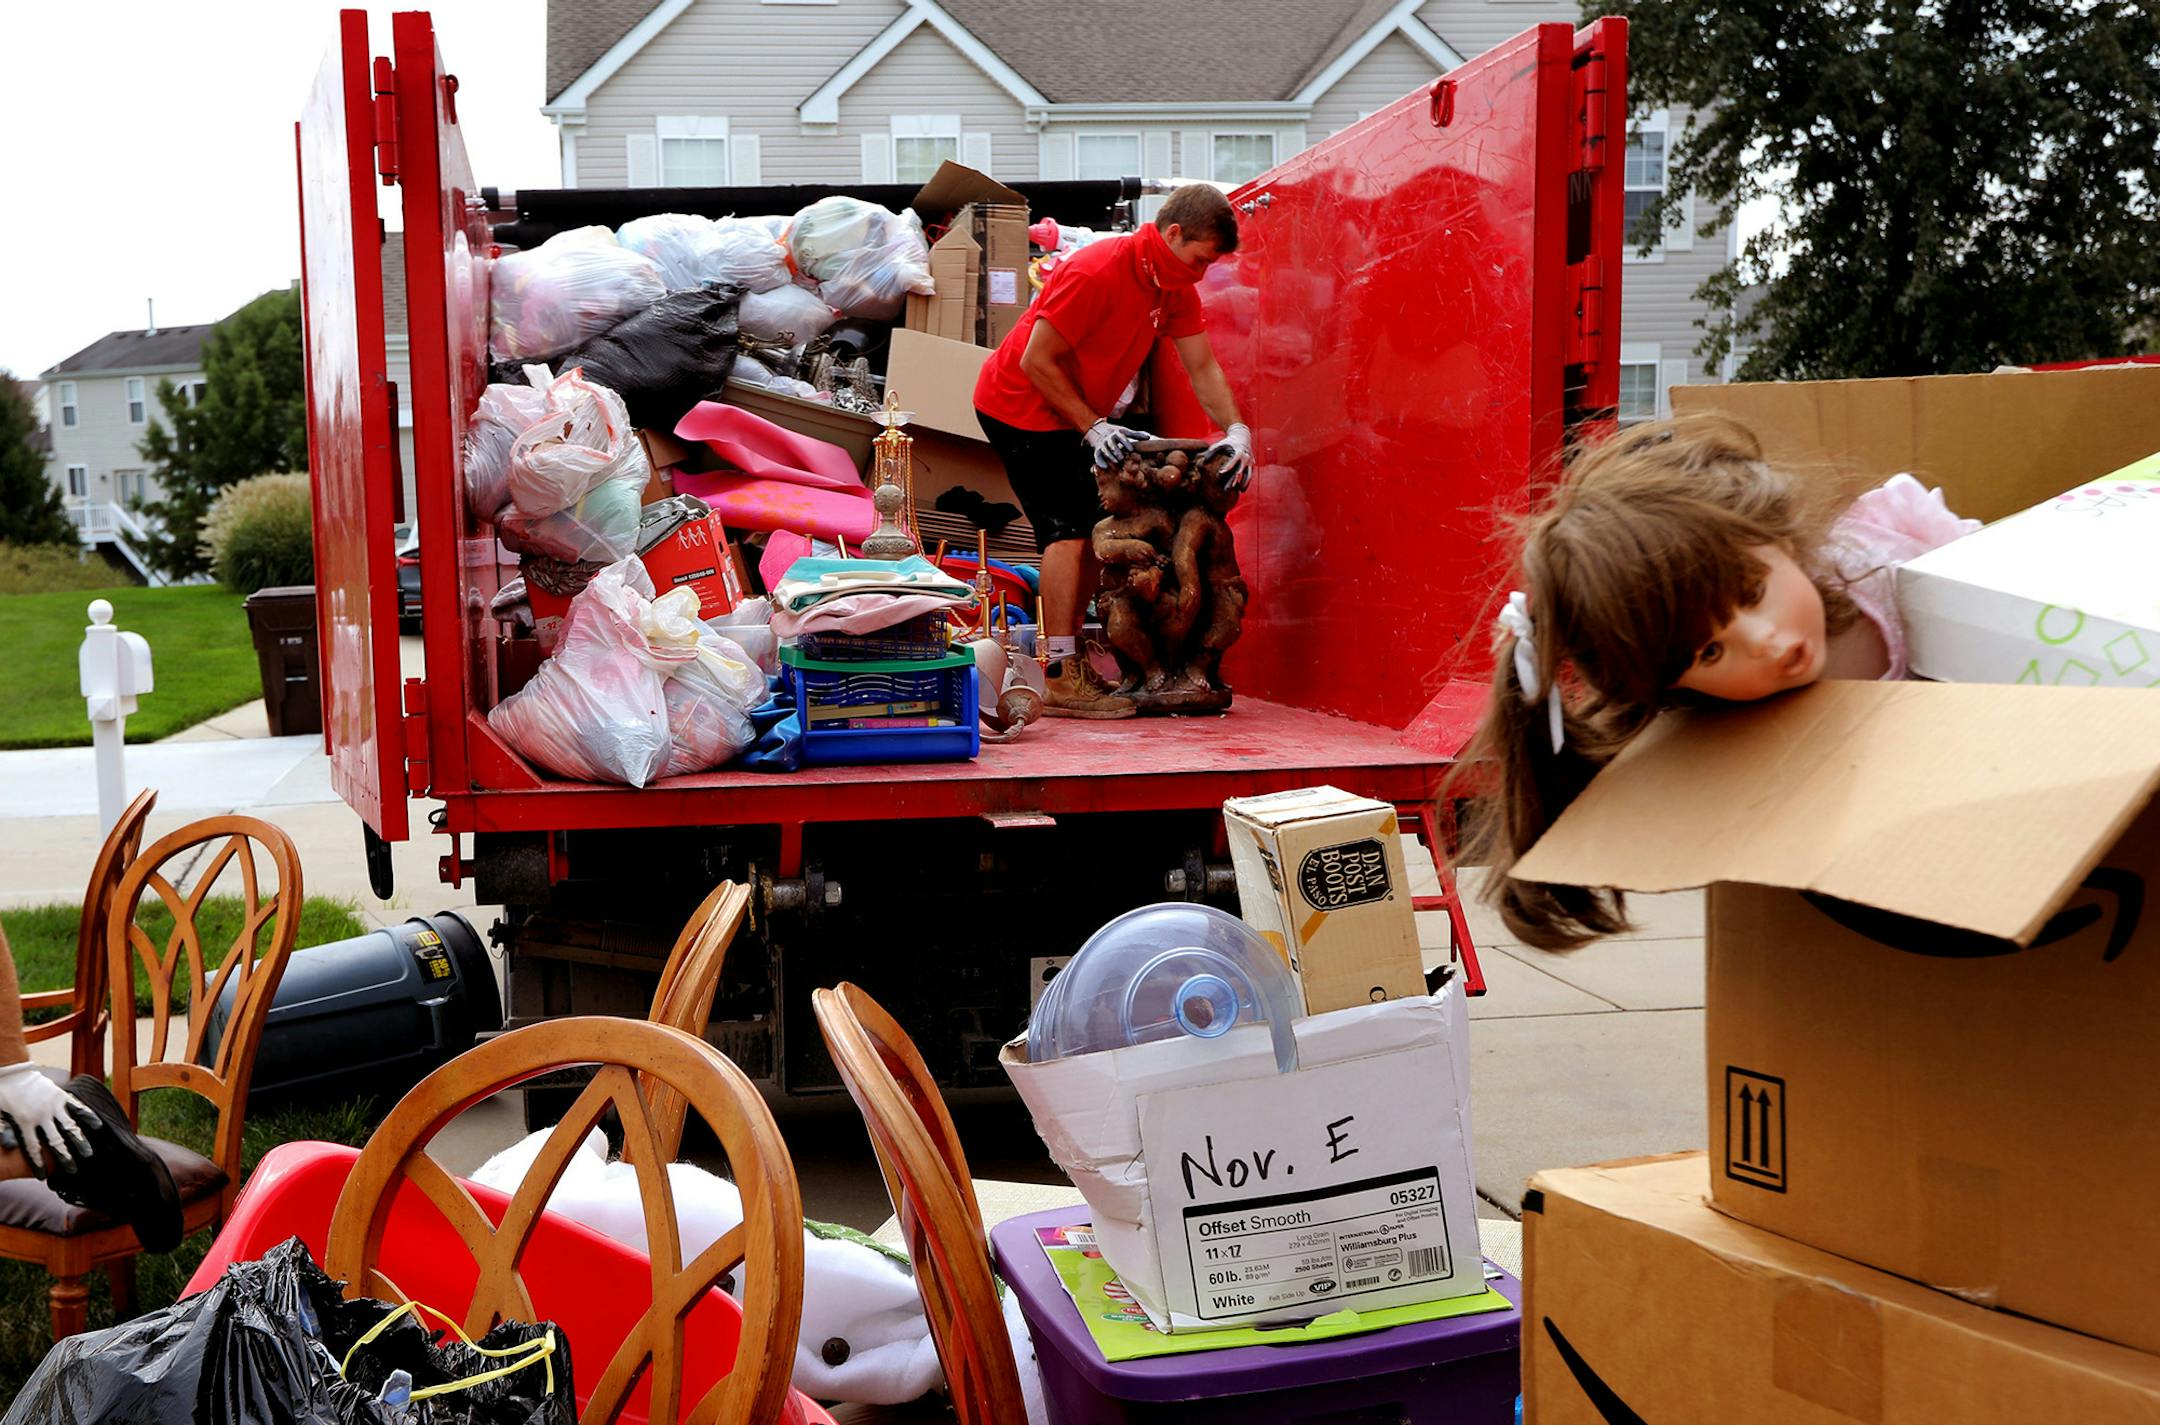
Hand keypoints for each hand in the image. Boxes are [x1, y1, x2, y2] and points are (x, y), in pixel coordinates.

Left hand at [0, 1063, 95, 1177]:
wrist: (12, 1071)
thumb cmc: (2, 1094)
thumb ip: (4, 1130)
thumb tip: (9, 1147)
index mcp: (24, 1122)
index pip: (33, 1148)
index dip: (38, 1163)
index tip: (43, 1176)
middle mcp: (42, 1116)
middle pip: (55, 1141)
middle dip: (65, 1157)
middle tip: (74, 1170)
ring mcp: (53, 1105)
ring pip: (70, 1126)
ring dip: (80, 1141)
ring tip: (89, 1154)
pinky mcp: (61, 1095)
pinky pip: (77, 1107)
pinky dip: (88, 1116)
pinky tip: (98, 1126)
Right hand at [1083, 419, 1151, 469]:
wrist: (1100, 432)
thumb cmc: (1118, 434)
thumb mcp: (1126, 432)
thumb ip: (1137, 435)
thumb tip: (1148, 437)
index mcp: (1117, 433)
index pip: (1122, 437)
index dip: (1126, 443)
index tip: (1131, 449)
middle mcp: (1109, 439)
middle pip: (1112, 445)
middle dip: (1117, 450)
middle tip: (1122, 457)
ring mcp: (1102, 445)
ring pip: (1105, 450)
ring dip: (1110, 456)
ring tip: (1116, 462)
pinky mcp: (1097, 451)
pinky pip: (1097, 456)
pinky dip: (1100, 462)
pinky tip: (1105, 467)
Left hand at [1203, 422, 1253, 490]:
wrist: (1242, 436)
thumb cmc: (1229, 441)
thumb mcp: (1221, 443)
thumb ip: (1212, 451)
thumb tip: (1203, 461)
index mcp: (1238, 451)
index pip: (1233, 461)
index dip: (1227, 467)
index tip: (1220, 474)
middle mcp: (1246, 457)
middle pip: (1240, 470)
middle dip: (1235, 479)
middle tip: (1228, 488)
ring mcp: (1250, 461)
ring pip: (1248, 474)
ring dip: (1244, 483)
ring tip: (1239, 491)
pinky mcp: (1252, 464)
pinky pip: (1250, 475)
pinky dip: (1247, 482)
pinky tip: (1242, 490)